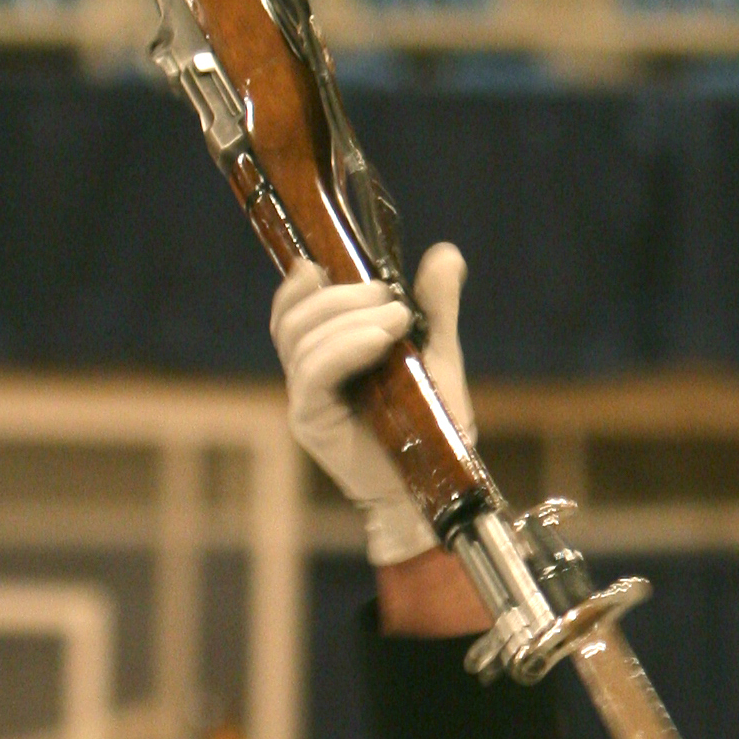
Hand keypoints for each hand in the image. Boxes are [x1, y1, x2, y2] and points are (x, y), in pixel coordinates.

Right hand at [269, 242, 475, 566]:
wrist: (440, 486)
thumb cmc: (435, 428)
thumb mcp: (437, 354)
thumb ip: (435, 307)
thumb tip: (446, 252)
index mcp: (327, 356)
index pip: (292, 311)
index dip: (299, 284)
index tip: (327, 264)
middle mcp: (308, 377)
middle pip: (295, 317)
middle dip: (342, 295)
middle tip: (392, 299)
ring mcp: (305, 400)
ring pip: (302, 339)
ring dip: (350, 317)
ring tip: (398, 319)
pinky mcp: (311, 423)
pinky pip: (313, 373)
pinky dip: (344, 348)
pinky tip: (379, 341)